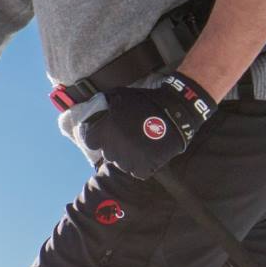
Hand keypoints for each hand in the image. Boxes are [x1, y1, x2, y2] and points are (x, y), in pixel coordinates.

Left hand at [77, 71, 214, 179]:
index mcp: (105, 130)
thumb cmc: (146, 100)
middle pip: (108, 153)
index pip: (90, 141)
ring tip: (139, 145)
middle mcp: (114, 147)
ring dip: (127, 157)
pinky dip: (141, 166)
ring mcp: (130, 159)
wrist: (175, 110)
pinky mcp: (146, 166)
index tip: (105, 134)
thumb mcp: (119, 95)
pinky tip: (147, 154)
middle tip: (127, 137)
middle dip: (114, 146)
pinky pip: (137, 172)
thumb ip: (104, 104)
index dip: (97, 136)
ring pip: (122, 164)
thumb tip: (95, 110)